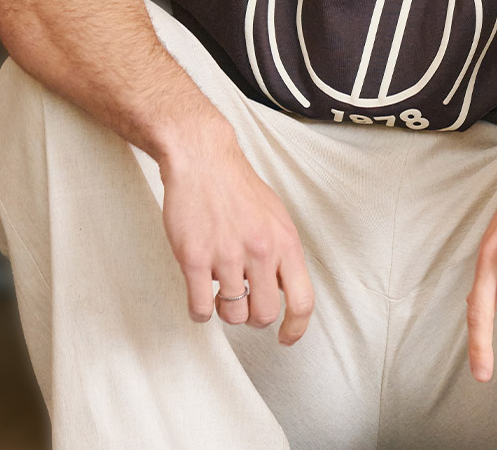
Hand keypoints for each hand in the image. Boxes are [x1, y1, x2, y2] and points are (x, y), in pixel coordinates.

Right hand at [160, 126, 313, 344]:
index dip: (296, 328)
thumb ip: (282, 253)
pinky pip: (200, 308)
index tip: (285, 338)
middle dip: (252, 317)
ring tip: (218, 291)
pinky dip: (200, 311)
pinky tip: (198, 295)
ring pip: (232, 314)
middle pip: (264, 315)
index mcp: (284, 241)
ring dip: (224, 310)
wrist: (201, 158)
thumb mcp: (275, 216)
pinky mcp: (194, 258)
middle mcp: (259, 250)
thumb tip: (285, 289)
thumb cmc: (236, 185)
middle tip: (242, 304)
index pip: (302, 301)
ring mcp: (225, 255)